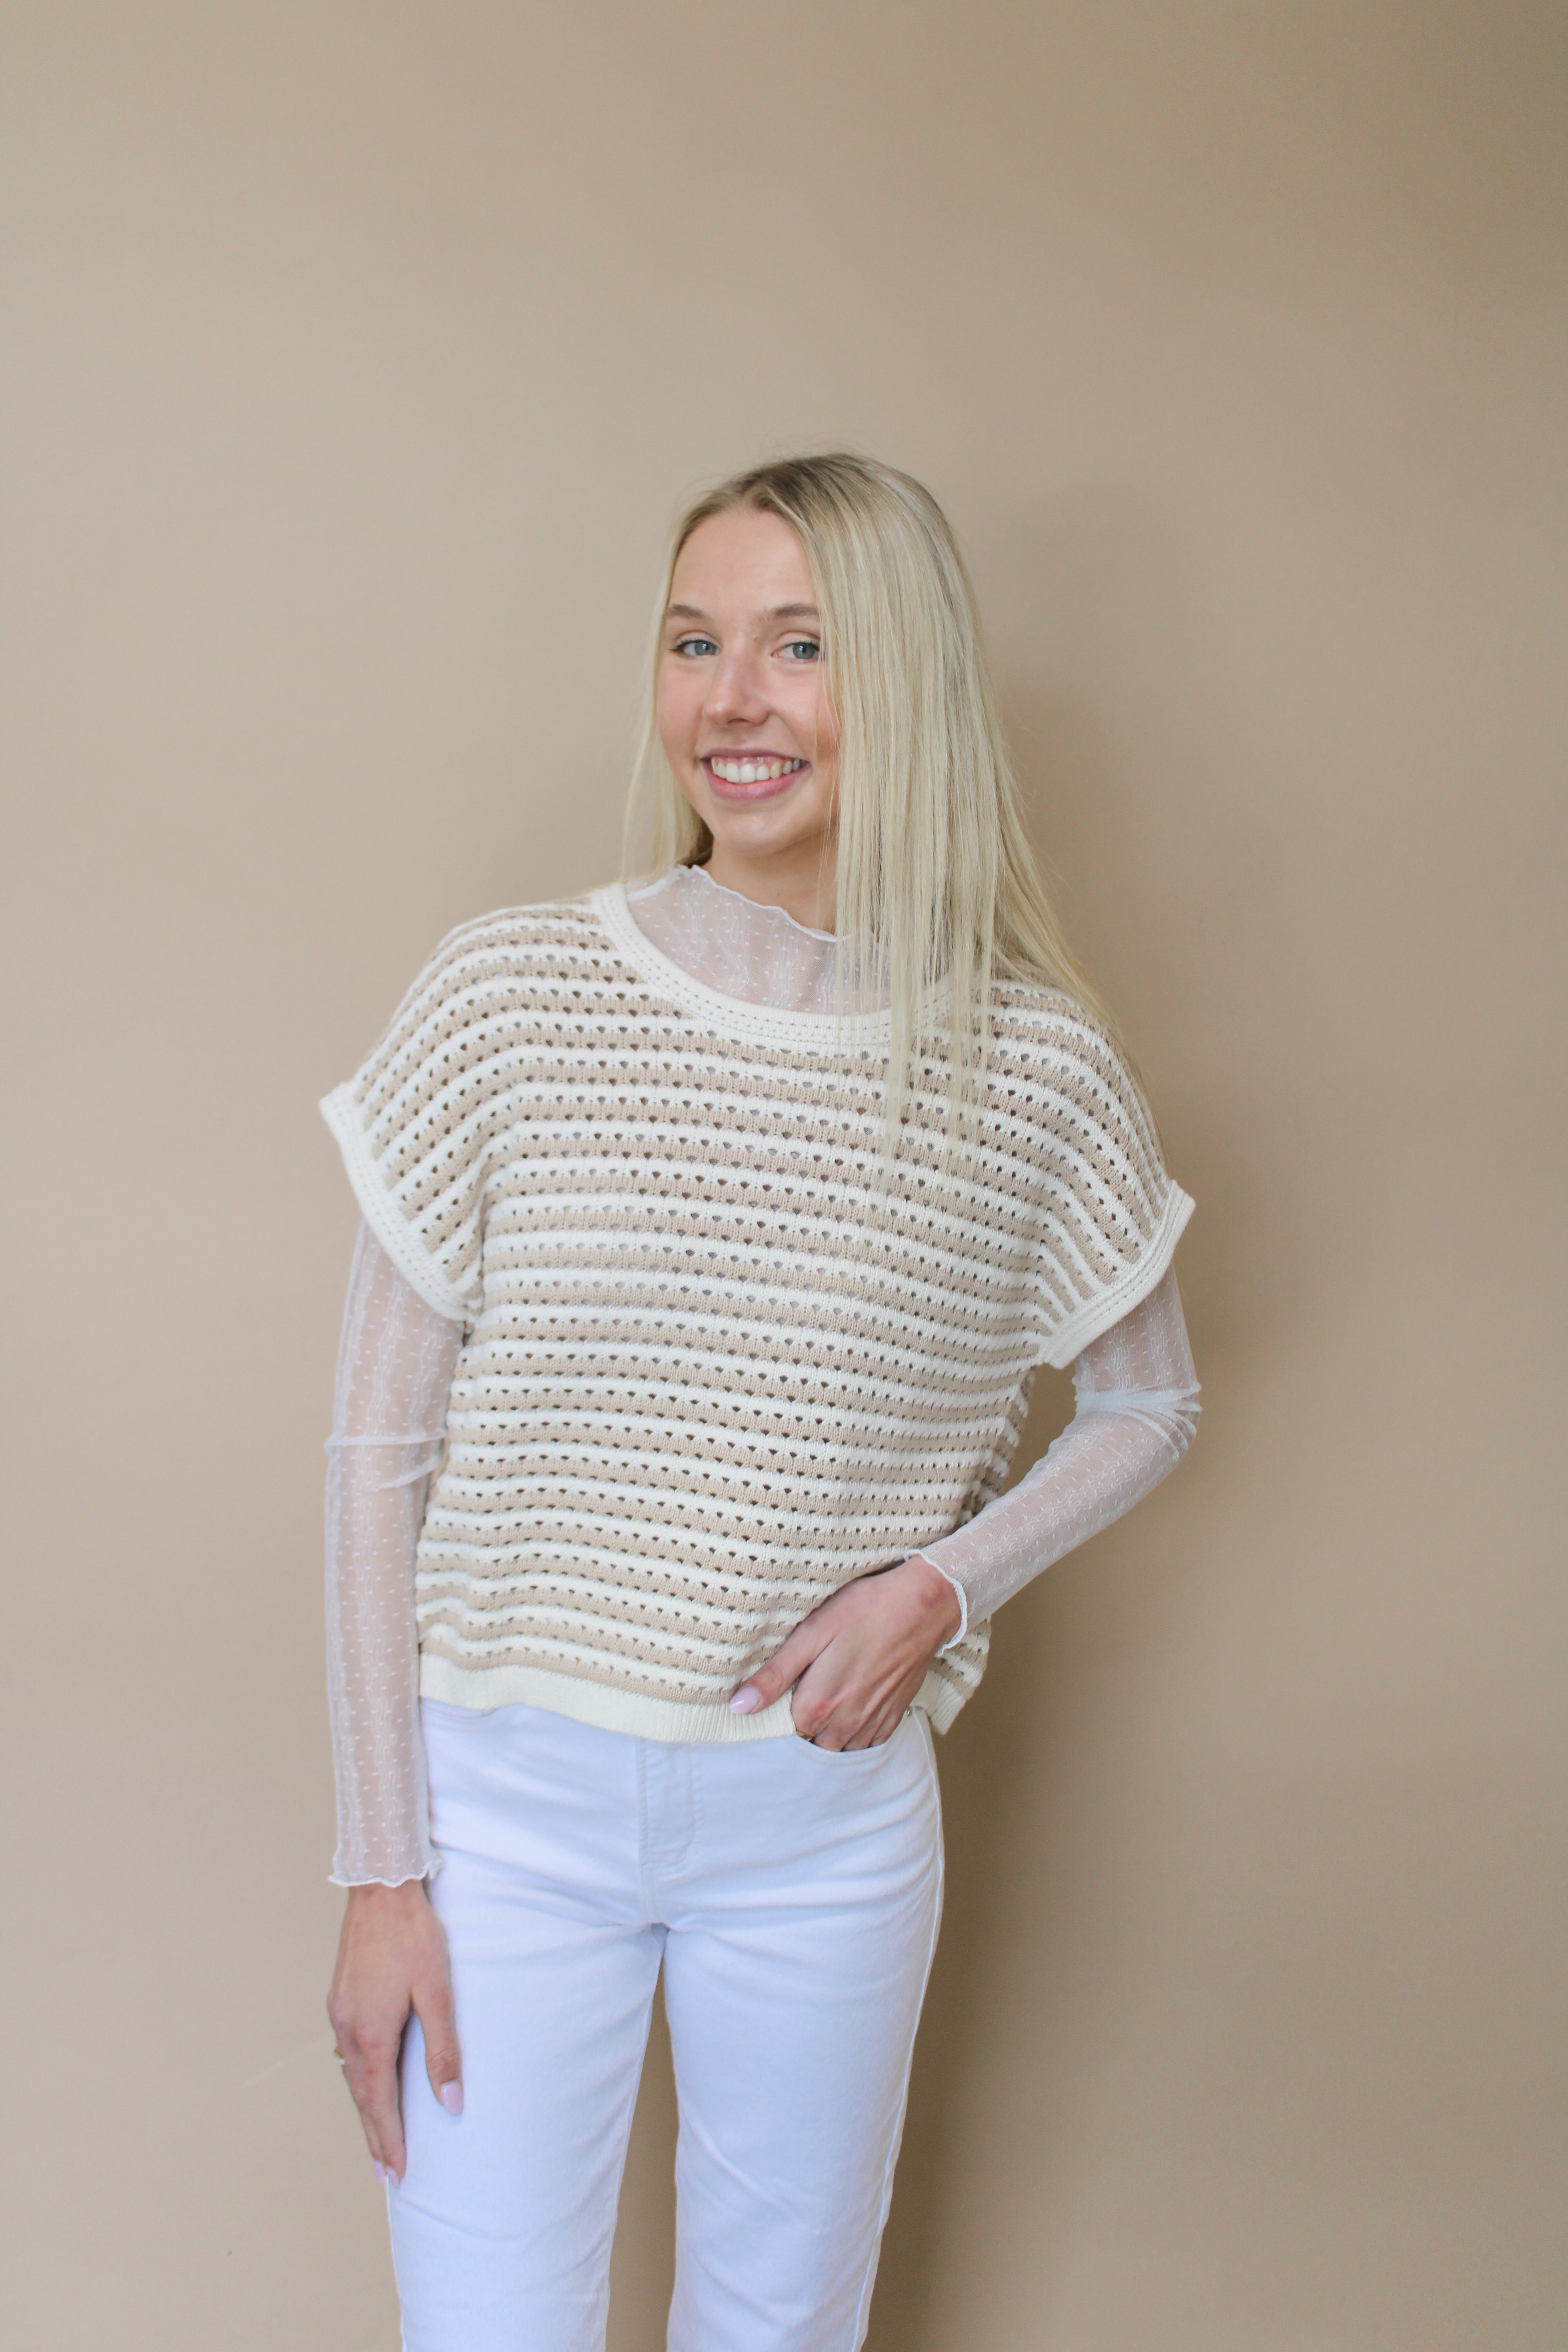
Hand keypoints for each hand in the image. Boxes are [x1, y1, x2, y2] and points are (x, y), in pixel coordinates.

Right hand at [327, 1879, 460, 2182]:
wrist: (381, 1890)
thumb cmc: (413, 1937)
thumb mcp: (437, 1992)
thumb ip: (443, 2050)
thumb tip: (451, 2102)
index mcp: (372, 2035)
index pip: (381, 2104)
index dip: (390, 2140)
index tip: (398, 2173)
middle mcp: (349, 2030)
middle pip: (361, 2097)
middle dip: (374, 2137)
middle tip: (386, 2173)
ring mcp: (340, 2014)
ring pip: (351, 2076)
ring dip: (365, 2110)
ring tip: (377, 2139)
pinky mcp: (340, 1999)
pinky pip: (347, 2053)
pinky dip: (358, 2079)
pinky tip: (366, 2083)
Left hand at [729, 1556, 961, 1748]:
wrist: (924, 1606)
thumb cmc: (864, 1611)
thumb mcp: (811, 1634)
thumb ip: (774, 1675)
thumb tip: (738, 1708)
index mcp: (818, 1706)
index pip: (783, 1725)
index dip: (782, 1700)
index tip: (791, 1676)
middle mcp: (845, 1725)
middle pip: (810, 1737)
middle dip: (806, 1716)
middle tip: (813, 1677)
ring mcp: (872, 1725)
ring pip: (838, 1744)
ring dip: (831, 1725)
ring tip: (835, 1684)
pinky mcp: (893, 1718)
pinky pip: (866, 1740)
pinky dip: (856, 1726)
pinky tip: (857, 1695)